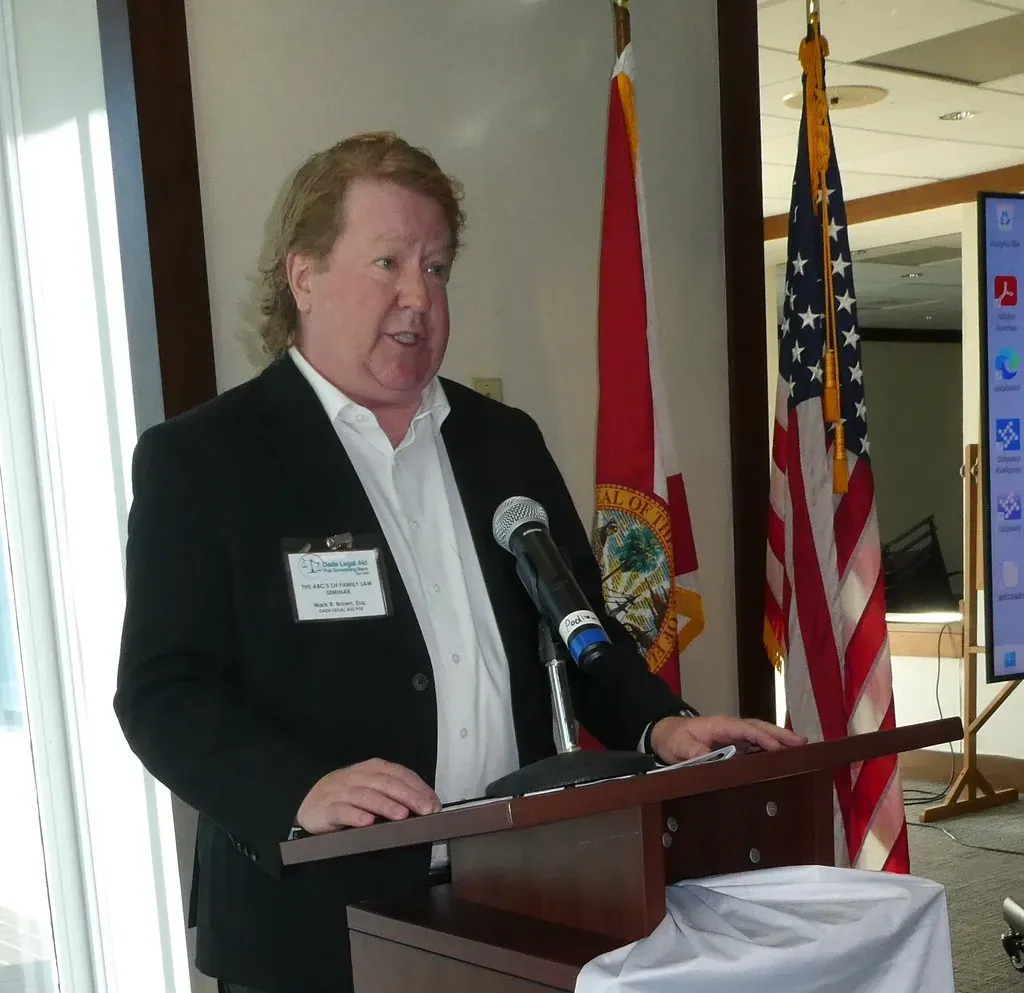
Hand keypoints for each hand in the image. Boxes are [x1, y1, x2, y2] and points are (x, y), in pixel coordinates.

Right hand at [296, 758, 440, 833]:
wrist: (309, 804)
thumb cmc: (346, 797)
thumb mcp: (371, 788)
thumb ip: (394, 792)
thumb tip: (426, 804)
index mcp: (372, 768)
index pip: (399, 774)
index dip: (418, 787)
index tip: (434, 803)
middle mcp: (358, 776)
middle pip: (386, 783)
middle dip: (409, 796)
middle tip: (426, 810)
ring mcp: (341, 791)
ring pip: (367, 796)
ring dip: (385, 805)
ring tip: (402, 815)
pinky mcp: (327, 809)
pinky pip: (342, 811)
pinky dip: (355, 816)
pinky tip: (367, 822)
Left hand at [650, 715, 804, 764]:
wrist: (665, 734)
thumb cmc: (673, 738)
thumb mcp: (679, 745)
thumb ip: (694, 751)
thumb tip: (710, 757)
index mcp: (719, 725)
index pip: (744, 729)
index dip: (761, 737)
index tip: (777, 747)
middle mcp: (730, 727)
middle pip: (758, 727)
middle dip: (779, 734)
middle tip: (802, 742)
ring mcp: (733, 735)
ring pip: (760, 734)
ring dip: (779, 739)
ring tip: (801, 747)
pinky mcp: (734, 743)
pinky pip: (755, 743)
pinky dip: (770, 747)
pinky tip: (783, 756)